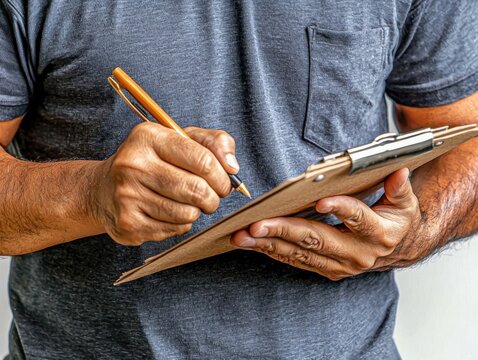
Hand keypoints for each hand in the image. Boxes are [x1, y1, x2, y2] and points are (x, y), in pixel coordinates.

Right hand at [92, 122, 238, 245]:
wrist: (102, 189)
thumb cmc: (151, 161)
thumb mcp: (180, 139)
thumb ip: (213, 143)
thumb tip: (232, 166)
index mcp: (148, 137)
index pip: (203, 160)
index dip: (222, 176)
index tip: (224, 182)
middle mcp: (133, 165)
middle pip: (197, 190)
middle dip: (214, 198)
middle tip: (212, 197)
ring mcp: (128, 196)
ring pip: (188, 213)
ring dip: (197, 211)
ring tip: (189, 203)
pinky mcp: (128, 224)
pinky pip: (175, 229)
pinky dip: (182, 223)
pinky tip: (171, 212)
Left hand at [231, 168, 426, 280]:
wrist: (398, 248)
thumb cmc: (397, 219)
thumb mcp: (405, 201)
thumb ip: (399, 188)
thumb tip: (398, 171)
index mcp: (379, 233)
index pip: (359, 218)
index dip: (341, 209)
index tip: (322, 201)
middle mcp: (359, 254)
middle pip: (317, 239)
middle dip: (284, 230)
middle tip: (256, 224)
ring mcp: (341, 265)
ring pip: (300, 253)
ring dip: (269, 243)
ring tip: (243, 235)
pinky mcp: (328, 270)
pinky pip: (296, 260)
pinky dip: (273, 250)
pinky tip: (253, 242)